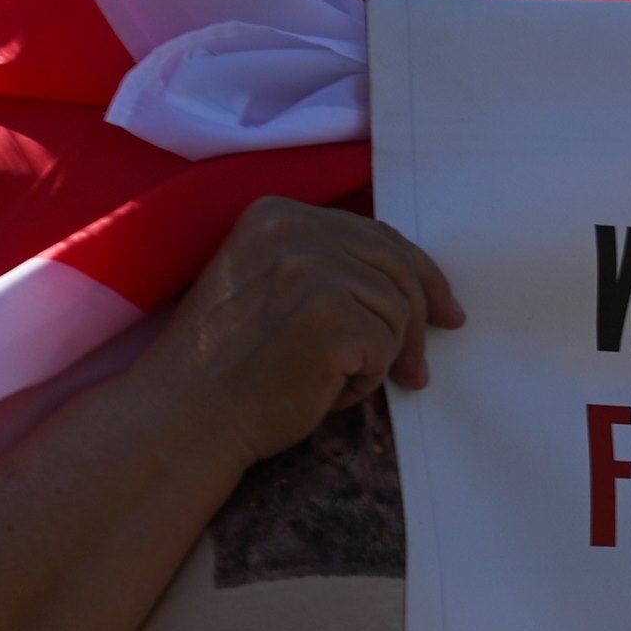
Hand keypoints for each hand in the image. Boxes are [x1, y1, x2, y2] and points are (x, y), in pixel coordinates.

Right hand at [132, 199, 463, 470]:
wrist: (185, 417)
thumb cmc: (230, 365)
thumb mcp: (271, 287)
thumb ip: (327, 266)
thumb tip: (422, 281)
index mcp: (276, 214)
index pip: (376, 235)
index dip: (418, 276)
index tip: (445, 311)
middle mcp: (293, 230)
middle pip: (399, 267)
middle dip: (420, 322)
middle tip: (418, 372)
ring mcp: (311, 270)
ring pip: (398, 310)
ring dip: (378, 357)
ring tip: (330, 380)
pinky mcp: (330, 317)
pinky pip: (386, 348)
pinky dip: (364, 381)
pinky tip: (324, 392)